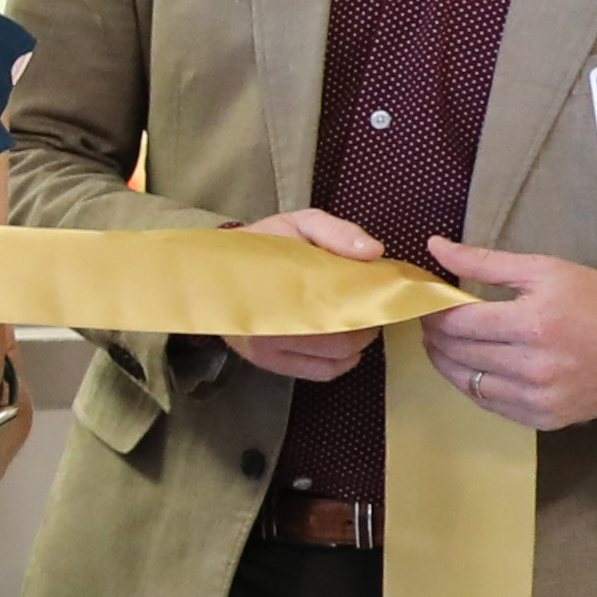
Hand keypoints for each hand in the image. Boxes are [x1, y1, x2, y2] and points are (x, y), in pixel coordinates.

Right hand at [224, 206, 400, 383]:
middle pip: (344, 339)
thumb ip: (337, 232)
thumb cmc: (263, 244)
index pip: (344, 304)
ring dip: (357, 345)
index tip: (383, 292)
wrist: (213, 268)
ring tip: (357, 324)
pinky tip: (344, 348)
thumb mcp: (300, 224)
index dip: (372, 302)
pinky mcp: (267, 362)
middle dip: (368, 325)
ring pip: (335, 359)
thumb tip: (375, 252)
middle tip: (370, 307)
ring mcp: (269, 347)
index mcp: (285, 284)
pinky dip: (341, 363)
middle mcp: (275, 324)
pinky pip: (319, 372)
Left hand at [425, 239, 596, 429]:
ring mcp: (540, 398)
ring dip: (448, 363)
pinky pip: (492, 405)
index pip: (458, 323)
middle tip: (433, 323)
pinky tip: (474, 368)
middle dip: (437, 336)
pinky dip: (475, 386)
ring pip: (468, 384)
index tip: (429, 305)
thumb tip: (434, 247)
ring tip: (445, 345)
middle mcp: (534, 367)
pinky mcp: (546, 419)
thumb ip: (484, 261)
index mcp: (533, 324)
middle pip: (458, 354)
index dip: (434, 313)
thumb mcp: (544, 269)